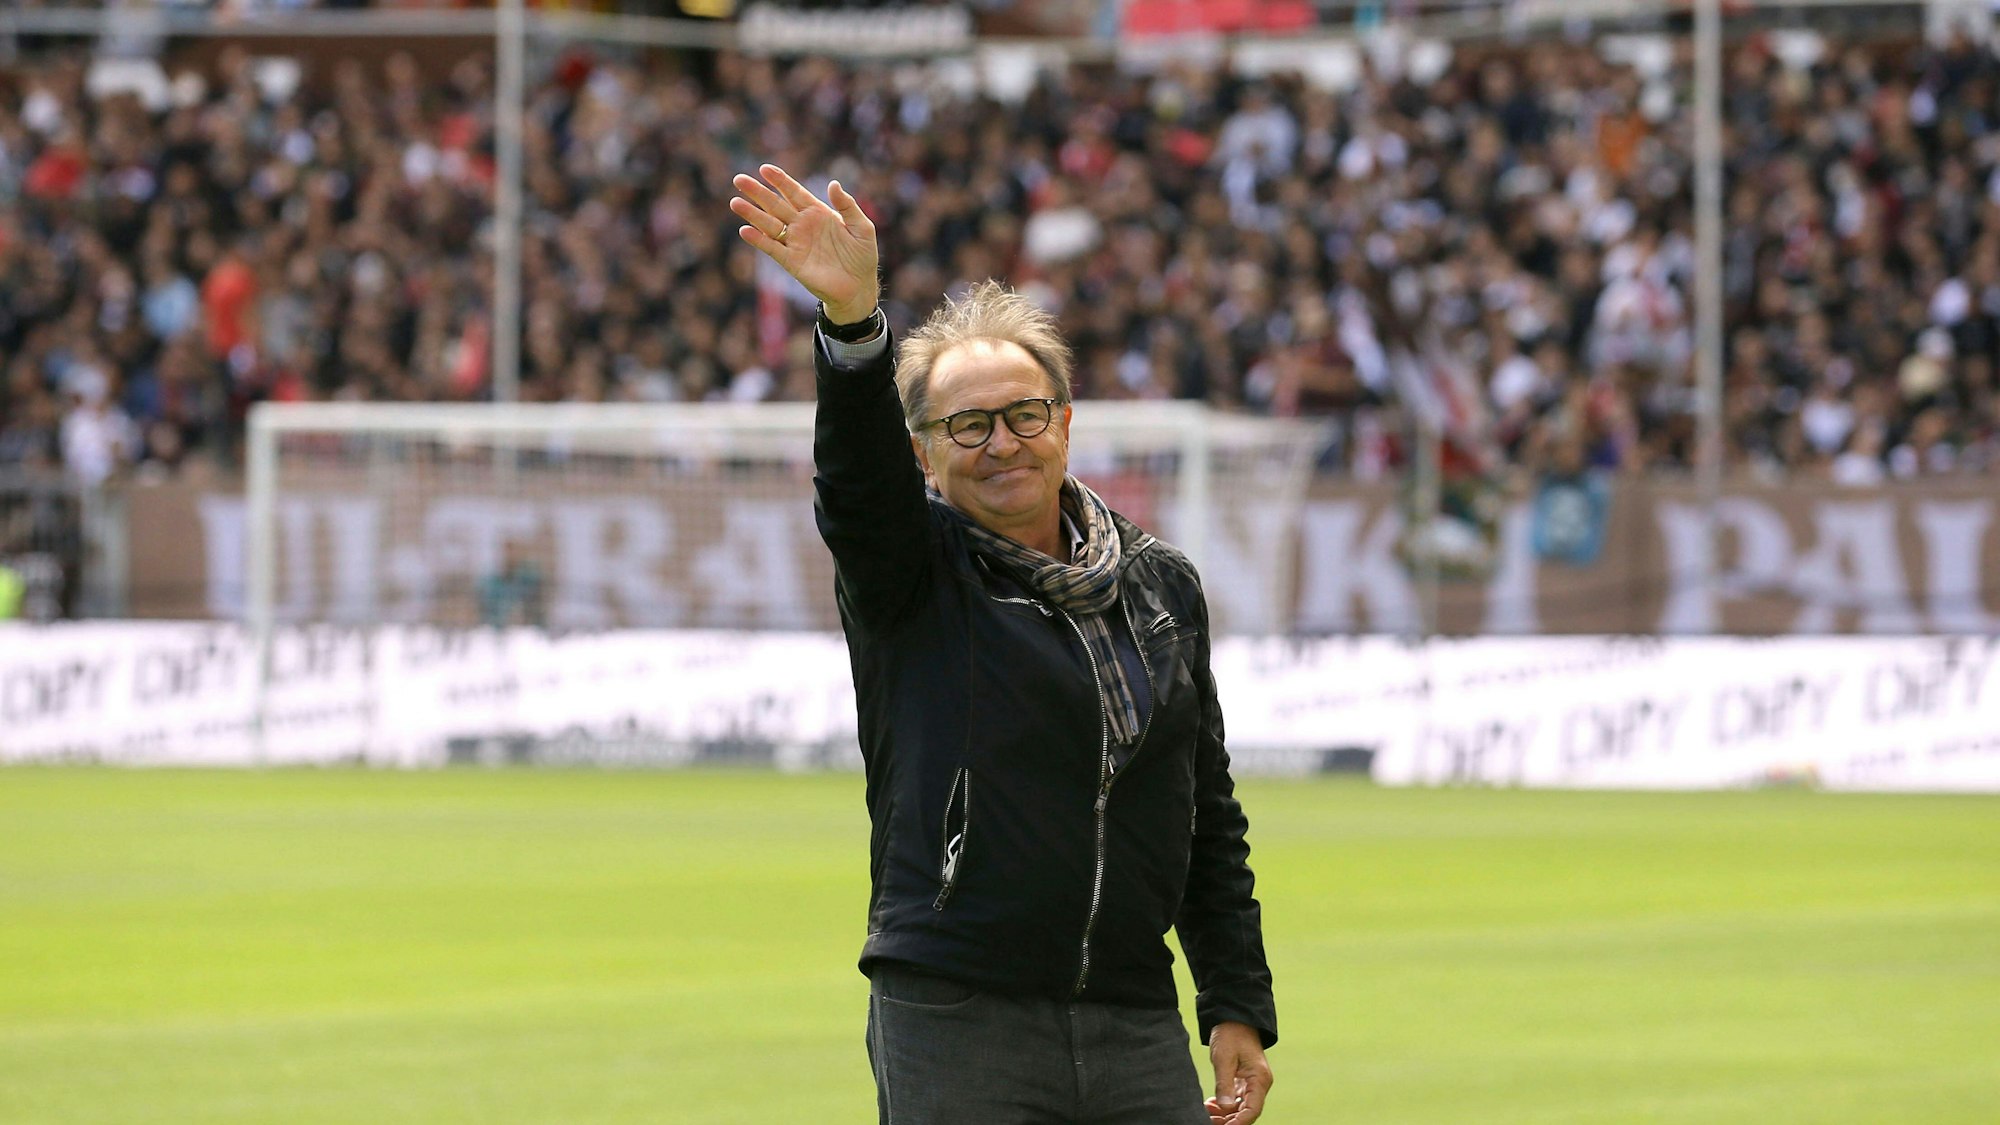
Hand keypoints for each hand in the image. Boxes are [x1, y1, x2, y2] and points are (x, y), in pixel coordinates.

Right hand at [729, 163, 879, 322]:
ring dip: (752, 214)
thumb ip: (848, 205)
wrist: (859, 287)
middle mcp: (802, 225)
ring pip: (769, 224)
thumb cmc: (862, 256)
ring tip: (735, 202)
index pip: (794, 192)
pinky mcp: (791, 262)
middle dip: (758, 192)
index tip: (764, 168)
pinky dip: (759, 240)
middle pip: (775, 205)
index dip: (780, 180)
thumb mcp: (862, 227)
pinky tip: (745, 231)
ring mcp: (795, 243)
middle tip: (739, 179)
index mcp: (817, 212)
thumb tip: (833, 183)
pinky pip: (772, 248)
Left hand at [1205, 1021, 1271, 1123]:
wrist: (1234, 1017)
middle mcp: (1259, 1084)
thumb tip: (1226, 1107)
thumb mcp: (1224, 1058)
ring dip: (1225, 1114)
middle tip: (1208, 1119)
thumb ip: (1225, 1084)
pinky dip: (1224, 1105)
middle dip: (1228, 1120)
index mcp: (1259, 1079)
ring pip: (1240, 1108)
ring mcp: (1252, 1084)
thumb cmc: (1231, 1034)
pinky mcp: (1244, 1081)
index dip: (1238, 1122)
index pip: (1252, 1110)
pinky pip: (1236, 1100)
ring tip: (1207, 1112)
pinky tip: (1210, 1104)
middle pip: (1246, 1113)